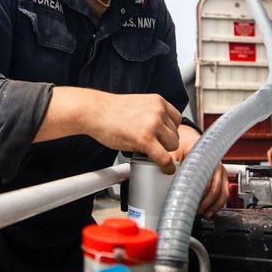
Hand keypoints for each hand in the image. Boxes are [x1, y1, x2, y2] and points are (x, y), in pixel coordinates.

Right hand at [38, 88, 180, 173]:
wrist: (94, 111)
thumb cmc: (111, 111)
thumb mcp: (138, 105)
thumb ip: (151, 114)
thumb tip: (160, 130)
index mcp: (158, 101)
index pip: (177, 119)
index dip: (170, 131)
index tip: (165, 138)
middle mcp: (158, 111)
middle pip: (176, 134)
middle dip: (166, 142)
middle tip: (152, 146)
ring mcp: (153, 124)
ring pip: (172, 146)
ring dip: (163, 151)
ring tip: (149, 152)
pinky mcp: (146, 139)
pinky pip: (164, 157)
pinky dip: (167, 166)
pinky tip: (165, 170)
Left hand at [172, 125, 228, 218]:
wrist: (190, 141)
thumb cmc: (181, 147)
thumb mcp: (173, 152)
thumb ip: (170, 164)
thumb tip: (163, 176)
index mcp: (202, 153)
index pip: (201, 175)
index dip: (195, 191)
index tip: (187, 200)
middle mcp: (214, 161)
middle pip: (212, 187)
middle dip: (202, 202)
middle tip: (190, 209)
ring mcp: (220, 168)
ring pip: (220, 191)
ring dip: (210, 205)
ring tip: (199, 213)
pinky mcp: (222, 175)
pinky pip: (224, 192)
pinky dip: (218, 204)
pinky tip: (209, 212)